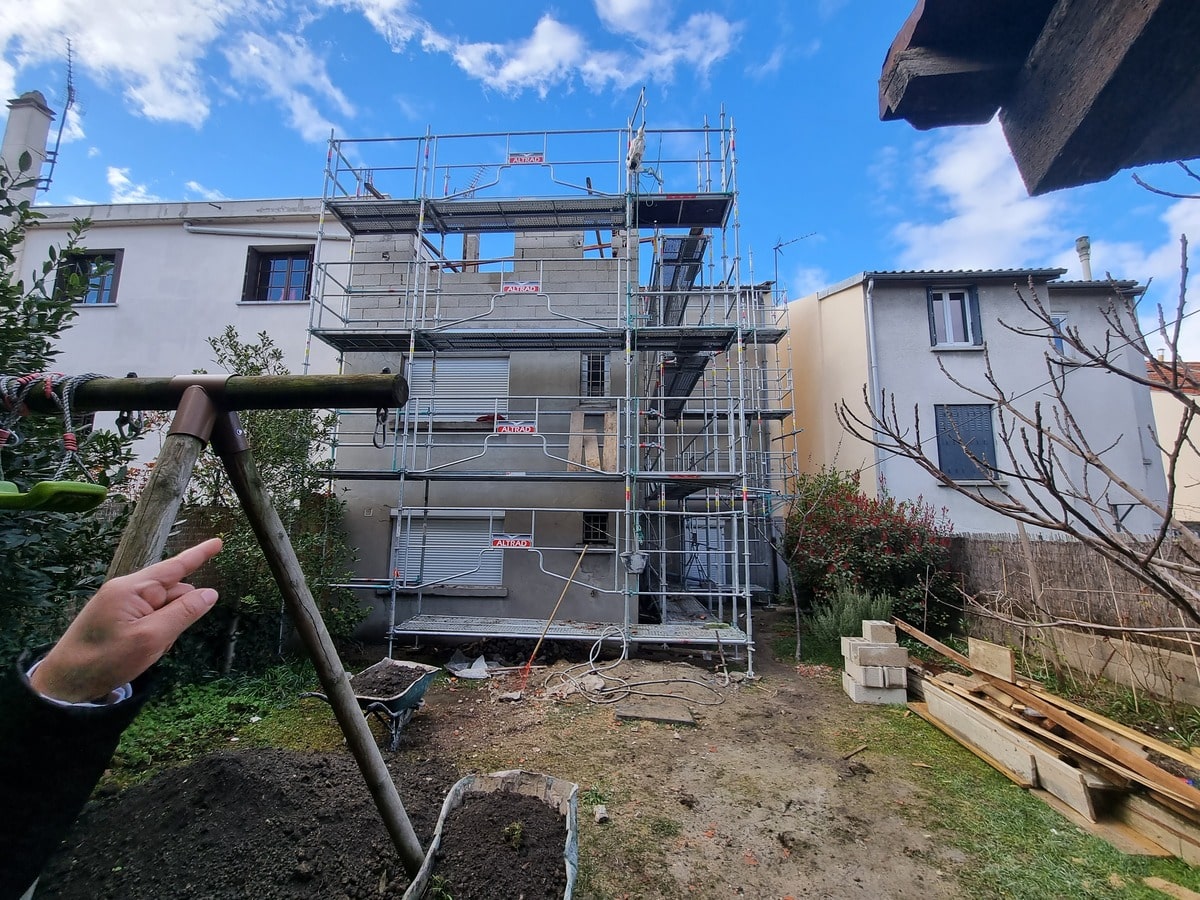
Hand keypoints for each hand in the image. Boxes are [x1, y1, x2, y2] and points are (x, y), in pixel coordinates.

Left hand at [30, 538, 223, 702]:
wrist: (65, 685)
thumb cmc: (105, 660)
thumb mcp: (151, 639)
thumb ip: (183, 613)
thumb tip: (210, 593)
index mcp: (132, 588)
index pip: (174, 567)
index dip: (199, 555)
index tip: (219, 542)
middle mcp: (126, 590)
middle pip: (172, 593)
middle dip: (178, 616)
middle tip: (160, 643)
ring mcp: (120, 604)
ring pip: (163, 610)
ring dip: (165, 630)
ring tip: (144, 652)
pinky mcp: (117, 618)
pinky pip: (150, 620)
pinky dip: (154, 635)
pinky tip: (140, 653)